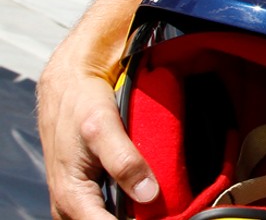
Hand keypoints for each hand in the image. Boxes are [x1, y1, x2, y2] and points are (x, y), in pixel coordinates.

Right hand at [36, 57, 156, 219]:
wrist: (68, 85)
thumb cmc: (80, 104)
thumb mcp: (103, 128)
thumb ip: (124, 161)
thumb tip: (148, 194)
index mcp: (72, 196)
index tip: (166, 217)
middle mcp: (71, 204)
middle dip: (140, 217)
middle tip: (170, 209)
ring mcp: (79, 198)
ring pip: (110, 217)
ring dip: (136, 212)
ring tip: (164, 202)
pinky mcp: (88, 189)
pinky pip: (109, 206)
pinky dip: (130, 202)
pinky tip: (150, 192)